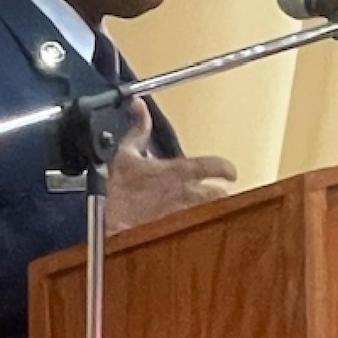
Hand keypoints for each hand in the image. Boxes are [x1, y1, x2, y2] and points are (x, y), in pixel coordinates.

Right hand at [106, 98, 236, 233]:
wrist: (107, 224)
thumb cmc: (116, 190)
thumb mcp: (123, 153)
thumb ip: (138, 130)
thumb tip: (140, 107)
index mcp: (178, 172)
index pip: (215, 166)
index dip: (227, 168)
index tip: (230, 172)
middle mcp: (186, 194)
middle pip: (221, 194)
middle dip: (220, 193)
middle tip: (217, 191)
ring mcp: (183, 214)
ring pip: (212, 212)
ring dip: (211, 210)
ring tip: (207, 209)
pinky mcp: (176, 230)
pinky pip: (196, 228)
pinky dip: (197, 225)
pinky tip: (191, 224)